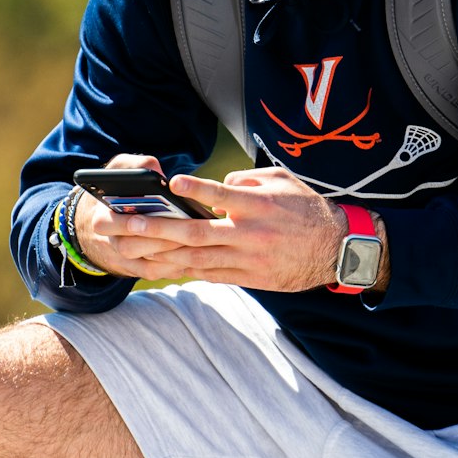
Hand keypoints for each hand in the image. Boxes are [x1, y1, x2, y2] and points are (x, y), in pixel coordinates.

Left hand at [77, 160, 377, 292]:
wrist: (336, 249)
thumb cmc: (306, 209)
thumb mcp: (282, 181)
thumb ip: (247, 180)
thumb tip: (219, 185)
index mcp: (257, 205)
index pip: (220, 195)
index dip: (195, 188)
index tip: (170, 182)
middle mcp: (248, 234)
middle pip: (193, 232)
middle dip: (153, 229)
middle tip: (121, 224)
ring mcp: (246, 259)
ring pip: (193, 258)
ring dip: (156, 255)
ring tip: (126, 250)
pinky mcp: (247, 276)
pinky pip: (207, 274)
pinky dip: (180, 270)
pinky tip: (155, 267)